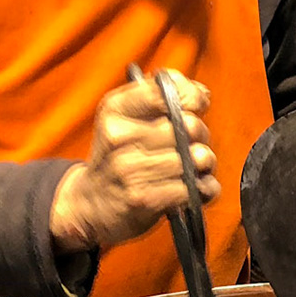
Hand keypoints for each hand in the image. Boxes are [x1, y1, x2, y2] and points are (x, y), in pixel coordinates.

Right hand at [50, 72, 216, 252]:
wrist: (91, 205)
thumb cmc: (119, 156)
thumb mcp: (126, 118)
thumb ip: (162, 97)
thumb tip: (201, 94)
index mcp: (115, 110)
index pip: (163, 91)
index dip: (191, 96)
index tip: (197, 105)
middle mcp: (120, 137)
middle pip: (189, 126)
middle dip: (201, 135)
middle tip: (192, 144)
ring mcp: (131, 170)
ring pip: (195, 158)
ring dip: (204, 166)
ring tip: (192, 169)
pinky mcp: (145, 200)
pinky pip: (194, 188)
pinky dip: (203, 189)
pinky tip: (192, 189)